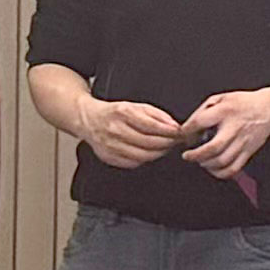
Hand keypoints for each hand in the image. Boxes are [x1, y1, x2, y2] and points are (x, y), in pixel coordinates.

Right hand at [65, 91, 184, 168]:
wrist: (89, 120)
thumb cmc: (115, 113)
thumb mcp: (137, 106)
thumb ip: (157, 115)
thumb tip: (174, 126)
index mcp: (123, 113)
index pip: (152, 126)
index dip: (169, 131)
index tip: (179, 133)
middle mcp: (115, 130)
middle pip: (149, 142)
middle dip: (167, 143)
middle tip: (176, 142)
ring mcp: (111, 145)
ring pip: (143, 156)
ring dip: (159, 153)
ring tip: (165, 148)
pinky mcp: (109, 157)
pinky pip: (133, 163)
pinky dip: (145, 160)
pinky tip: (150, 153)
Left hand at [179, 82, 269, 179]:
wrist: (267, 109)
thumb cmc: (242, 104)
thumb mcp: (220, 98)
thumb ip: (202, 111)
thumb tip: (189, 128)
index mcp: (225, 111)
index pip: (199, 123)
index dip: (186, 131)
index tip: (183, 135)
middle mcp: (234, 128)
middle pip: (212, 148)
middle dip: (195, 155)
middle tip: (187, 155)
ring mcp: (242, 142)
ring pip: (222, 161)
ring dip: (206, 164)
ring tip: (201, 160)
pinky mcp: (248, 151)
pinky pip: (233, 169)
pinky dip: (220, 173)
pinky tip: (214, 168)